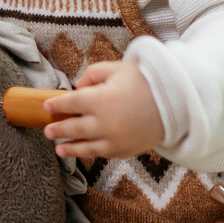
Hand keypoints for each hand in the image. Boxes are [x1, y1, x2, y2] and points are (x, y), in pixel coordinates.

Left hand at [41, 60, 164, 162]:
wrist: (176, 102)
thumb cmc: (146, 81)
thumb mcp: (117, 68)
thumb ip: (93, 74)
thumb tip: (78, 87)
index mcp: (100, 100)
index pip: (70, 103)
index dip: (56, 105)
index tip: (47, 106)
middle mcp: (104, 122)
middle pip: (73, 128)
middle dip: (58, 129)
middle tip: (47, 130)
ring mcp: (114, 139)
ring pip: (85, 147)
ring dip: (69, 148)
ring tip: (58, 149)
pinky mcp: (124, 150)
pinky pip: (102, 154)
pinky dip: (90, 153)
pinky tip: (82, 152)